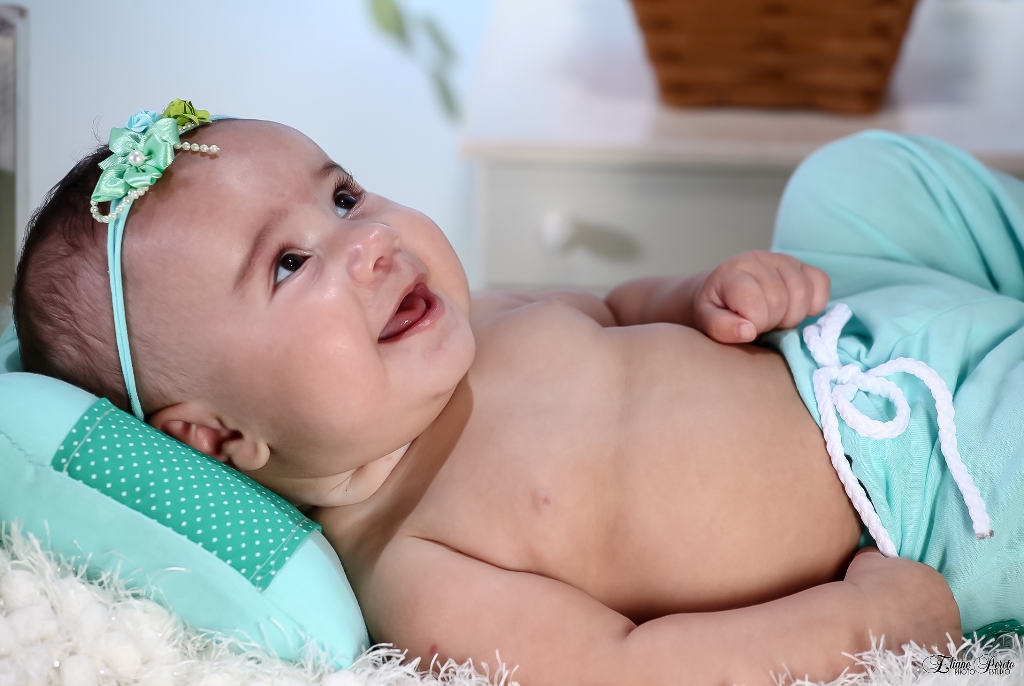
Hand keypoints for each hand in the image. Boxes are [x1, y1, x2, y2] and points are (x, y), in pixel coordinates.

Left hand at [692, 251, 829, 342]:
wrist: (724, 291)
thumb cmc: (718, 309)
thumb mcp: (707, 321)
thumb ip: (721, 327)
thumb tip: (747, 331)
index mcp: (732, 272)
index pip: (754, 301)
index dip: (755, 323)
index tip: (746, 327)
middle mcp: (758, 259)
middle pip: (781, 299)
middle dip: (773, 322)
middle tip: (761, 325)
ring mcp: (783, 259)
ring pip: (803, 292)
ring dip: (792, 316)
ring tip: (775, 318)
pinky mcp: (802, 265)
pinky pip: (821, 282)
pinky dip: (814, 303)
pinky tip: (795, 309)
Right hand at [844, 547, 960, 652]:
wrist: (860, 621)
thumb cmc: (863, 587)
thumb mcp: (868, 558)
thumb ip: (879, 556)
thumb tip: (879, 557)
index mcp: (934, 578)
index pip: (926, 586)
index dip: (909, 594)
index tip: (894, 601)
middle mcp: (949, 604)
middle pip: (936, 609)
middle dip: (919, 614)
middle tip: (896, 620)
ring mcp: (949, 632)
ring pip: (937, 633)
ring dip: (924, 635)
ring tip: (899, 640)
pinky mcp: (944, 655)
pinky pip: (937, 655)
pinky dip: (925, 655)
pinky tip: (905, 653)